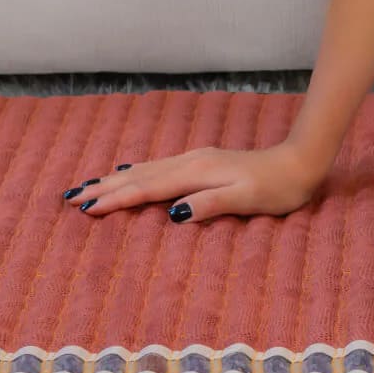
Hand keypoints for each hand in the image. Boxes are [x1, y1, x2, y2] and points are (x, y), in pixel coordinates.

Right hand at [62, 142, 327, 222]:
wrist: (300, 162)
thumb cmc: (278, 188)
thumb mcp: (247, 199)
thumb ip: (211, 204)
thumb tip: (175, 213)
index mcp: (197, 173)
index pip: (148, 189)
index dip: (117, 200)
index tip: (87, 209)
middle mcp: (192, 162)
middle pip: (140, 176)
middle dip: (106, 187)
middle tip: (72, 199)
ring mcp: (198, 159)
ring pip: (148, 169)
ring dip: (118, 178)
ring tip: (90, 185)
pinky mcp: (205, 162)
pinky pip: (160, 167)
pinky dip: (139, 172)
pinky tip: (132, 172)